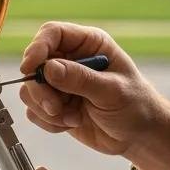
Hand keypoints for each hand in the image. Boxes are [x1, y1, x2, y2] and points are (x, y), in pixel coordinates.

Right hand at [18, 22, 156, 155]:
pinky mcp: (56, 105)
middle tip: (55, 107)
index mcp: (89, 44)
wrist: (139, 136)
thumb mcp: (112, 91)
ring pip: (30, 89)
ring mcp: (62, 84)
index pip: (53, 33)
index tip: (30, 67)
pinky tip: (71, 123)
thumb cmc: (136, 106)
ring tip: (72, 118)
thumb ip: (81, 79)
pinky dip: (48, 122)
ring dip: (45, 108)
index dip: (37, 47)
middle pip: (35, 63)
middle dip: (40, 89)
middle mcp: (72, 60)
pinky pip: (35, 110)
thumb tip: (48, 68)